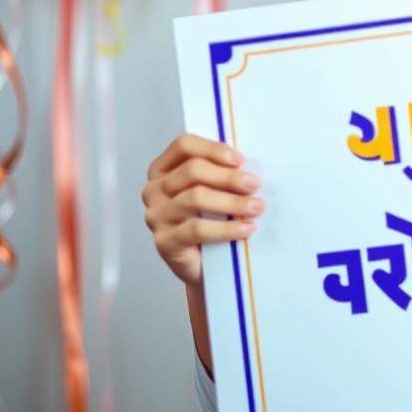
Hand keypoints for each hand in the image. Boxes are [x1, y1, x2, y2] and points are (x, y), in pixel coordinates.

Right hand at [141, 133, 263, 286]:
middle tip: (254, 184)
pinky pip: (198, 229)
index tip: (240, 159)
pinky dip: (227, 228)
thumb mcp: (214, 192)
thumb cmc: (211, 221)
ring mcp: (157, 216)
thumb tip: (249, 164)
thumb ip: (221, 174)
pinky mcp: (165, 242)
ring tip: (257, 207)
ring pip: (196, 198)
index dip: (212, 148)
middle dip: (228, 176)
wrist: (204, 266)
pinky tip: (247, 228)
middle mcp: (154, 190)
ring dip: (232, 201)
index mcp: (164, 170)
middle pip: (192, 171)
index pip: (183, 146)